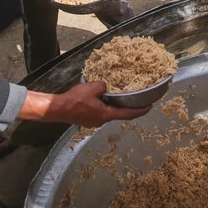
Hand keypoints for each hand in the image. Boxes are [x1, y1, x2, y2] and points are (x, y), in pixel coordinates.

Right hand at [18, 81, 150, 127]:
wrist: (57, 109)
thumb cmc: (75, 100)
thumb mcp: (93, 87)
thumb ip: (103, 86)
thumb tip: (105, 86)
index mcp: (106, 115)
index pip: (128, 114)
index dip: (140, 111)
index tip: (150, 107)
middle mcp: (101, 121)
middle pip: (118, 114)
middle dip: (126, 107)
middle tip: (134, 99)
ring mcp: (93, 121)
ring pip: (107, 112)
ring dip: (113, 105)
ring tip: (117, 95)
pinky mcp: (86, 119)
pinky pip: (99, 111)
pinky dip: (103, 105)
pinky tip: (101, 97)